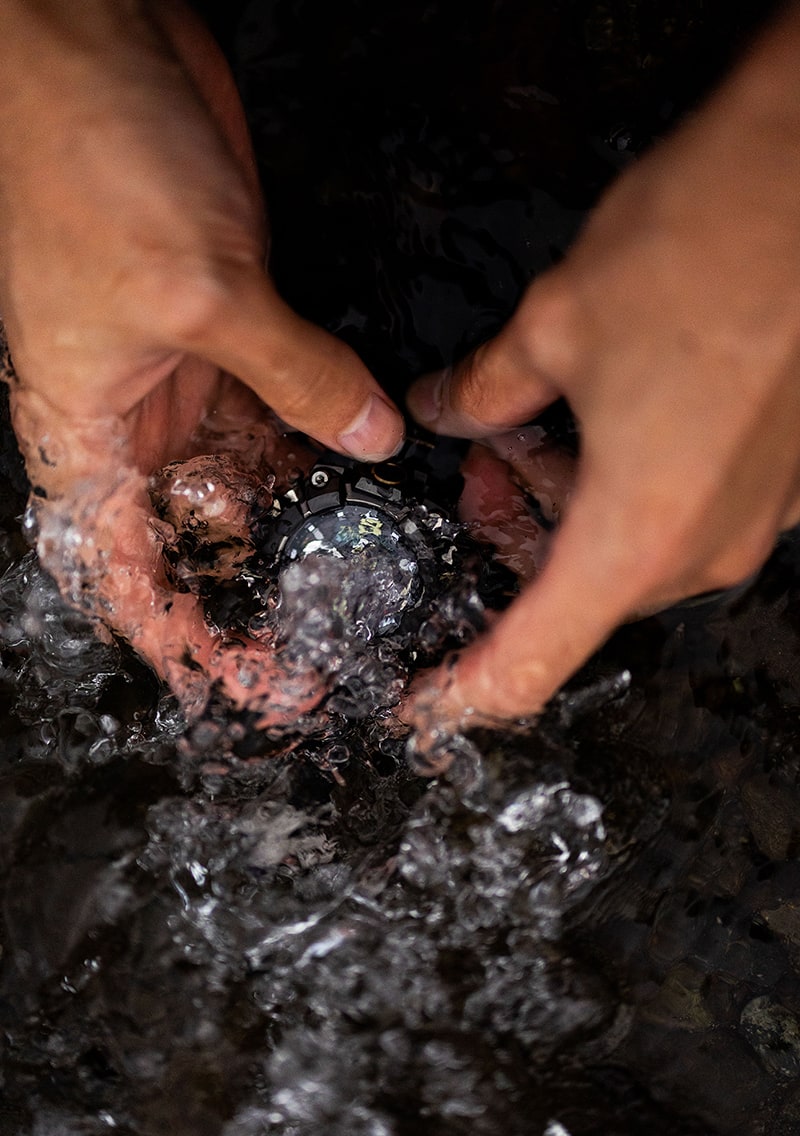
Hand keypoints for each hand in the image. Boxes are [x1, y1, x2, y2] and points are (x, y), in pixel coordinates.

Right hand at [0, 0, 402, 722]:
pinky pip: (281, 404)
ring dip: (300, 518)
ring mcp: (185, 374)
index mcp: (85, 430)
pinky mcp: (230, 327)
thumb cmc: (90, 159)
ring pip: (247, 475)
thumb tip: (367, 436)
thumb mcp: (198, 288)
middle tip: (330, 637)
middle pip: (197, 536)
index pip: (125, 571)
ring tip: (365, 571)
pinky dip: (321, 436)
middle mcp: (133, 417)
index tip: (242, 683)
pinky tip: (368, 468)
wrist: (95, 44)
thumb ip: (295, 373)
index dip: (179, 636)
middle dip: (258, 586)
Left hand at [407, 4, 799, 726]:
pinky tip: (606, 416)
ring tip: (536, 422)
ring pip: (627, 556)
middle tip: (482, 469)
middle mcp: (702, 549)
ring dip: (569, 510)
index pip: (528, 665)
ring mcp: (751, 519)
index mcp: (634, 535)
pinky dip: (626, 490)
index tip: (421, 704)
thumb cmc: (703, 246)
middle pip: (575, 597)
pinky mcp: (778, 482)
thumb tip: (444, 410)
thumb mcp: (554, 323)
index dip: (462, 695)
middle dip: (514, 543)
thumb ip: (485, 392)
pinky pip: (680, 519)